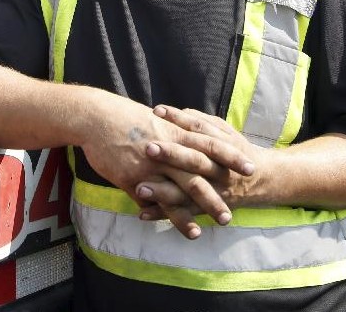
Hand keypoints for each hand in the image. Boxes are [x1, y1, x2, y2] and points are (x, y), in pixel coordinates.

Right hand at [78, 93, 253, 237]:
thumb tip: (183, 135)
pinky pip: (159, 201)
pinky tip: (188, 229)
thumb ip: (170, 131)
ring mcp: (153, 165)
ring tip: (221, 222)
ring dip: (204, 207)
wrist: (95, 118)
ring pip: (184, 188)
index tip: (250, 166)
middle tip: (242, 200)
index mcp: (173, 132)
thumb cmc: (122, 117)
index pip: (209, 144)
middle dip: (222, 187)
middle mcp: (167, 149)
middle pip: (201, 170)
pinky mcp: (136, 178)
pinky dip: (174, 216)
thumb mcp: (152, 120)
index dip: (230, 155)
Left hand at [133, 106, 264, 227]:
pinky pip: (184, 213)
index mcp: (222, 146)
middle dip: (172, 155)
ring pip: (187, 191)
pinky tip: (143, 213)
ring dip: (163, 191)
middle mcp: (218, 169)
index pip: (199, 130)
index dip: (179, 120)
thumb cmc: (236, 150)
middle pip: (194, 160)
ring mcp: (213, 191)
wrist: (261, 181)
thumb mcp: (226, 132)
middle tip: (148, 148)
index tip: (156, 111)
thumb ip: (205, 123)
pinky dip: (163, 214)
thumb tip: (182, 112)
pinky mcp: (206, 209)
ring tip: (140, 187)